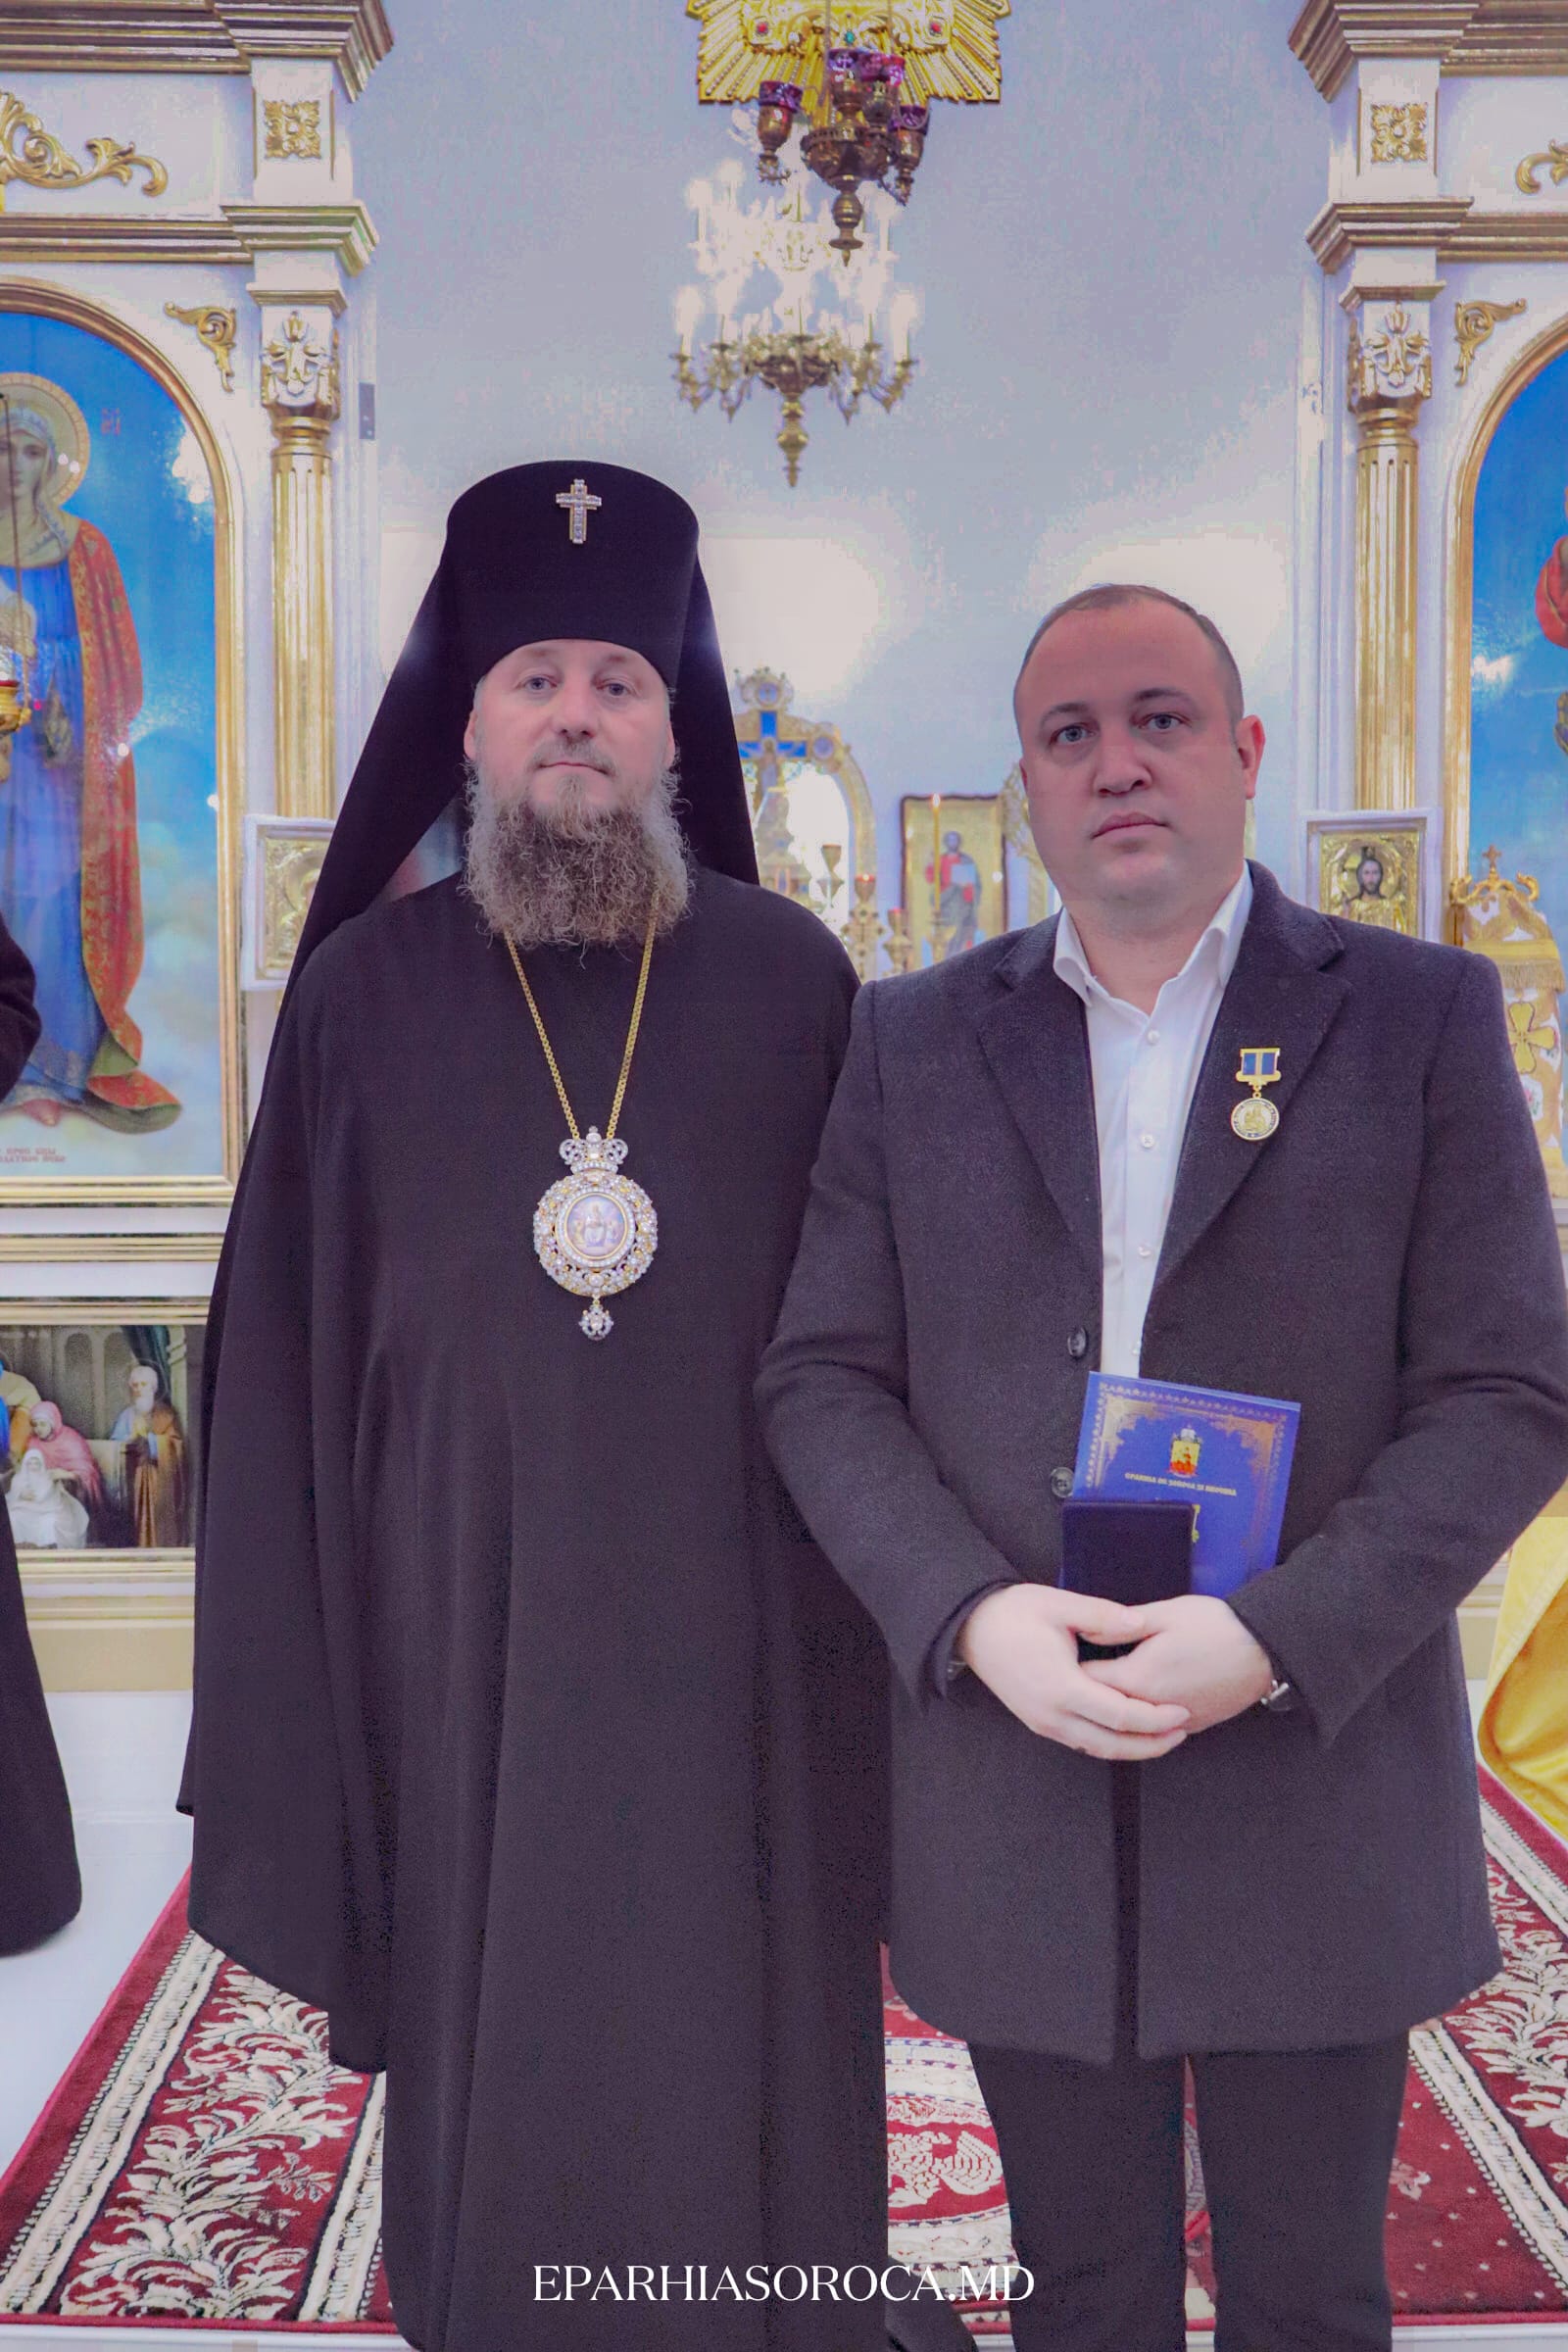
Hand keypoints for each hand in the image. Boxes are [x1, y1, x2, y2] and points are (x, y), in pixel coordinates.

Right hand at [957, 1584, 1190, 1759]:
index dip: (1154, 1718)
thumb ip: (1102, 1615)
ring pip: (1097, 1749)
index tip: (1182, 1710)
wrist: (972, 1628)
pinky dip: (1110, 1742)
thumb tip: (1140, 1623)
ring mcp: (1044, 1723)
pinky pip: (1082, 1743)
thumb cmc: (1015, 1613)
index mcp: (1061, 1686)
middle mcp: (1053, 1715)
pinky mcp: (1039, 1723)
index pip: (1119, 1714)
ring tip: (1163, 1736)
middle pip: (1112, 1744)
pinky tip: (1129, 1731)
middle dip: (1151, 1743)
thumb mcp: (1058, 1604)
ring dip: (1132, 1748)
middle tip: (1183, 1731)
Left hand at [1078, 1594, 1274, 1732]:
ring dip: (1111, 1711)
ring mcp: (1174, 1723)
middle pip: (1103, 1709)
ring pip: (1128, 1727)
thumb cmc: (1215, 1625)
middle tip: (1073, 1675)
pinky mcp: (1192, 1726)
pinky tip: (1133, 1701)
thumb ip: (1121, 1626)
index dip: (1071, 1668)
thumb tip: (1087, 1632)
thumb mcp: (1164, 1614)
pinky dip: (1139, 1721)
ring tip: (1097, 1692)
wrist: (1265, 1649)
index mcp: (1139, 1678)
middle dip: (1086, 1693)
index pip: (1088, 1682)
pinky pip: (1155, 1731)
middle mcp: (1152, 1708)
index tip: (1064, 1656)